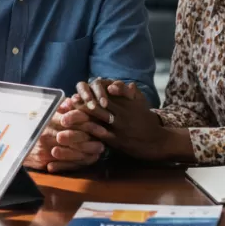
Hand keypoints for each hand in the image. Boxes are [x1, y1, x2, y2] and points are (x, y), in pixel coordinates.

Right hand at [24, 108, 106, 173]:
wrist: (12, 142)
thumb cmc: (30, 125)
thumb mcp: (42, 112)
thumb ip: (58, 107)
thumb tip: (72, 100)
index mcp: (49, 119)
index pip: (73, 119)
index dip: (88, 122)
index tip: (101, 123)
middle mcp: (48, 133)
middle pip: (75, 136)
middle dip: (92, 138)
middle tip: (105, 137)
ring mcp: (46, 148)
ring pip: (73, 151)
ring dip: (88, 151)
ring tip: (100, 149)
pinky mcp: (44, 161)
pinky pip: (66, 163)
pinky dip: (79, 161)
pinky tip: (89, 158)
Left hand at [59, 80, 187, 161]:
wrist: (158, 141)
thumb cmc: (147, 121)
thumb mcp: (142, 104)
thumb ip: (133, 93)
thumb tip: (127, 84)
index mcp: (124, 103)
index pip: (103, 96)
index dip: (88, 95)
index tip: (75, 95)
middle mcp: (120, 113)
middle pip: (96, 106)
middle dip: (80, 105)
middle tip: (66, 105)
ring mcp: (119, 127)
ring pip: (97, 120)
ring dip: (81, 119)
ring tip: (66, 119)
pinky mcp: (118, 141)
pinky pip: (102, 135)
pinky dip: (90, 132)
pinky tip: (78, 131)